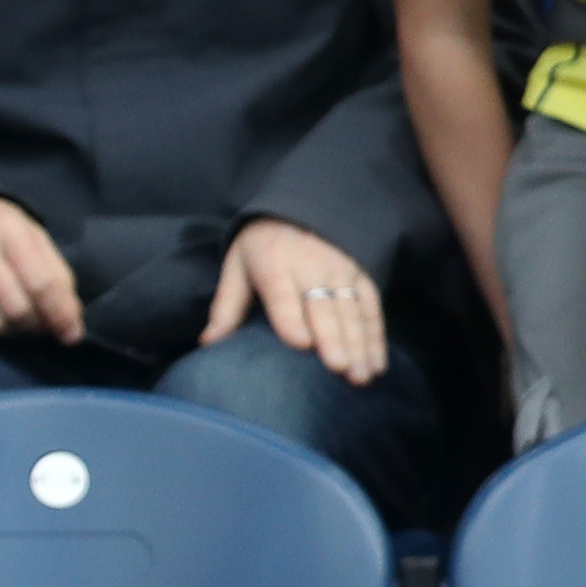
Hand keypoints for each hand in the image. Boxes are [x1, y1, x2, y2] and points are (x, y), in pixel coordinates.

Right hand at [0, 192, 84, 344]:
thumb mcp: (33, 237)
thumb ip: (57, 277)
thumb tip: (71, 325)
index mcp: (9, 229)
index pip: (41, 283)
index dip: (61, 314)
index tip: (71, 334)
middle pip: (17, 309)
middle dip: (37, 326)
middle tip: (43, 325)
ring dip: (14, 332)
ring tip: (19, 322)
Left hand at [206, 217, 388, 385]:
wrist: (298, 210)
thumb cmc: (261, 247)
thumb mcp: (237, 266)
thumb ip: (226, 305)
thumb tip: (208, 342)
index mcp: (274, 266)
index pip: (282, 295)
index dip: (291, 319)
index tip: (300, 343)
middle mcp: (311, 269)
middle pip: (323, 308)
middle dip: (333, 340)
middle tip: (338, 369)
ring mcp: (340, 273)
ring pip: (351, 313)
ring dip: (359, 346)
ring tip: (361, 376)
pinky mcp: (361, 278)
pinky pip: (371, 309)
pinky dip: (376, 338)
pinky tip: (377, 365)